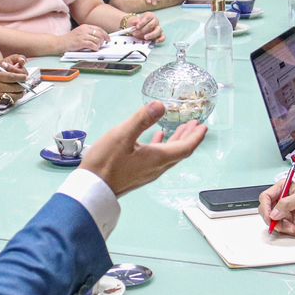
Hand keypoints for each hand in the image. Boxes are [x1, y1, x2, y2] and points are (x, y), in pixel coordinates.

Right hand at [0, 64, 27, 104]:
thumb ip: (1, 69)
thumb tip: (14, 68)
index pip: (12, 77)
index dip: (21, 77)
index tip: (25, 77)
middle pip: (15, 87)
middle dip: (22, 85)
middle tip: (25, 83)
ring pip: (14, 95)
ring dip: (20, 93)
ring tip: (21, 90)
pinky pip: (9, 101)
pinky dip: (14, 98)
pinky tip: (14, 94)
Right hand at [60, 24, 109, 52]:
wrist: (60, 43)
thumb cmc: (69, 40)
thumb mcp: (80, 33)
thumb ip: (88, 34)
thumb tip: (99, 38)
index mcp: (85, 27)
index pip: (99, 29)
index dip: (105, 34)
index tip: (108, 38)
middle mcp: (84, 30)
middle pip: (100, 34)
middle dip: (103, 40)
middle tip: (103, 44)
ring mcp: (83, 36)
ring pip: (97, 40)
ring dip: (99, 45)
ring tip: (96, 47)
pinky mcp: (81, 42)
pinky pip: (93, 45)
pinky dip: (95, 48)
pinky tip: (93, 49)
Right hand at [78, 101, 206, 196]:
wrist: (91, 189)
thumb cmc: (105, 164)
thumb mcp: (122, 136)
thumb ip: (142, 120)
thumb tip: (160, 105)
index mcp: (157, 158)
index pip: (185, 148)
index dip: (195, 137)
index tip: (203, 127)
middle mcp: (156, 167)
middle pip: (179, 152)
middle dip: (189, 137)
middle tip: (196, 125)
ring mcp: (147, 172)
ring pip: (169, 155)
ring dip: (177, 141)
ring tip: (181, 129)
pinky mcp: (138, 173)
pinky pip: (157, 159)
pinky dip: (162, 147)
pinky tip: (156, 139)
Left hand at [123, 12, 163, 41]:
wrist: (136, 29)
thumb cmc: (136, 24)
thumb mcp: (133, 21)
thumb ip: (134, 21)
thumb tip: (136, 22)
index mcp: (149, 15)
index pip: (148, 17)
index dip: (142, 22)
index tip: (137, 26)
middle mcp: (155, 21)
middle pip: (153, 24)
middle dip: (144, 29)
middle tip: (137, 33)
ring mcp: (158, 28)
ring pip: (158, 30)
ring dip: (151, 34)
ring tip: (145, 37)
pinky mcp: (159, 35)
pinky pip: (163, 37)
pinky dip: (160, 39)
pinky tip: (155, 41)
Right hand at [260, 186, 294, 236]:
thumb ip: (287, 204)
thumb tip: (274, 213)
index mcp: (284, 188)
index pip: (266, 196)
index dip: (265, 208)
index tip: (270, 216)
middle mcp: (282, 199)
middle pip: (267, 211)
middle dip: (273, 220)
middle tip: (281, 225)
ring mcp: (284, 211)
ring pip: (273, 222)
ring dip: (283, 227)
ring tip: (294, 228)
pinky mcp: (288, 221)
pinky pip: (281, 228)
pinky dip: (288, 231)